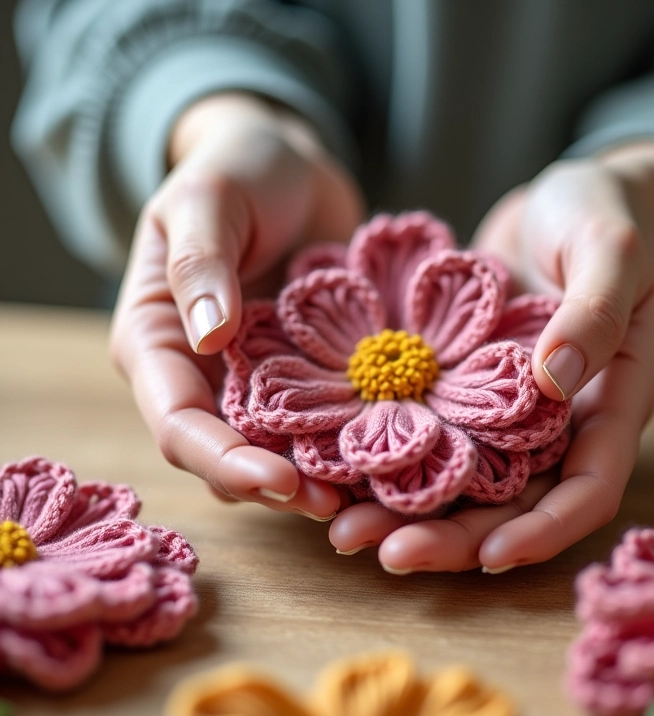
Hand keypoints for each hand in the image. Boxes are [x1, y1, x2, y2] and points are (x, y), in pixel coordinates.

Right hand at [110, 93, 363, 515]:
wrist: (289, 166)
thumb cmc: (237, 168)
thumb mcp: (208, 197)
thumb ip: (201, 261)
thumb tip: (209, 336)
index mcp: (158, 343)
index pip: (178, 423)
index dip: (223, 462)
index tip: (279, 481)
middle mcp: (203, 376)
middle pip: (228, 454)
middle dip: (277, 486)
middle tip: (336, 508)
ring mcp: (257, 379)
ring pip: (278, 450)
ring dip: (319, 478)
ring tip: (367, 497)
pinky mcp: (307, 375)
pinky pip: (324, 421)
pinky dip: (351, 444)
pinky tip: (393, 455)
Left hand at [328, 143, 653, 572]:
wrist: (557, 201)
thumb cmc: (599, 216)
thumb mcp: (608, 250)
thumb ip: (595, 311)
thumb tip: (555, 380)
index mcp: (605, 406)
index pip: (586, 489)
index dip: (545, 531)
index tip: (491, 556)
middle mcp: (553, 424)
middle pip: (510, 505)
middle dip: (453, 537)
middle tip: (385, 553)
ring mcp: (501, 411)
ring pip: (459, 482)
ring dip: (407, 512)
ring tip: (345, 531)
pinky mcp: (459, 389)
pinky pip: (425, 434)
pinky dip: (387, 457)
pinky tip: (336, 471)